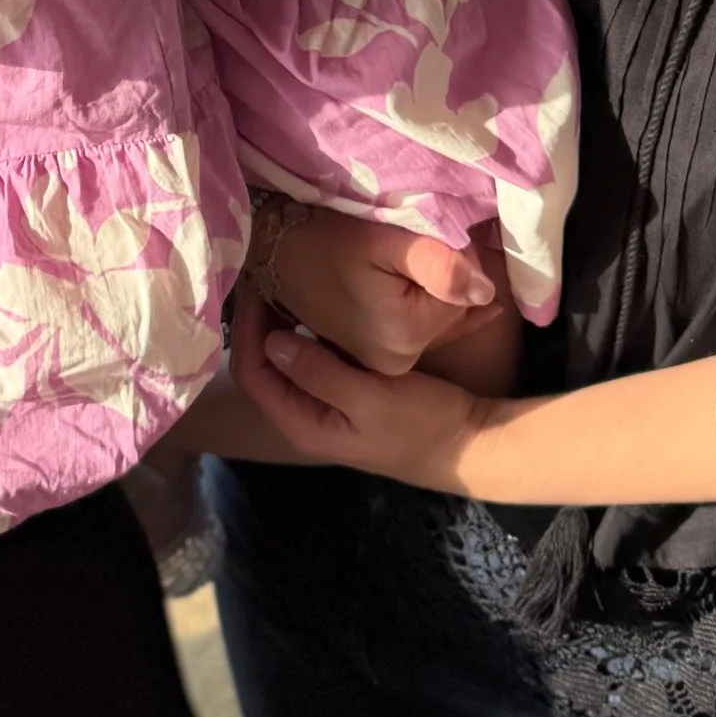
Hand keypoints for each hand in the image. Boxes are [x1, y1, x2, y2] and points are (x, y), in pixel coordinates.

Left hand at [231, 289, 492, 494]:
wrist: (469, 442)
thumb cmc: (420, 424)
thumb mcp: (370, 398)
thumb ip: (319, 372)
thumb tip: (271, 341)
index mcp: (303, 424)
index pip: (251, 375)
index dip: (246, 330)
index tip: (258, 287)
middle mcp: (307, 414)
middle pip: (264, 364)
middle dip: (261, 320)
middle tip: (269, 274)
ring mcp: (328, 401)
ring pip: (290, 356)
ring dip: (286, 321)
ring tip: (288, 278)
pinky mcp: (349, 388)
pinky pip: (317, 355)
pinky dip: (313, 329)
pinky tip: (322, 299)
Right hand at [265, 203, 493, 378]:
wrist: (276, 250)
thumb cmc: (327, 237)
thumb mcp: (386, 241)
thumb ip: (441, 265)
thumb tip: (487, 291)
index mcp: (404, 335)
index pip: (466, 296)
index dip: (462, 260)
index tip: (438, 233)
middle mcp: (398, 360)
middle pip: (453, 312)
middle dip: (452, 278)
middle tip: (434, 240)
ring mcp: (385, 362)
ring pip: (437, 319)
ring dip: (438, 290)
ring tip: (422, 256)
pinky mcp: (376, 354)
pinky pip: (419, 329)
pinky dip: (428, 306)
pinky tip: (432, 287)